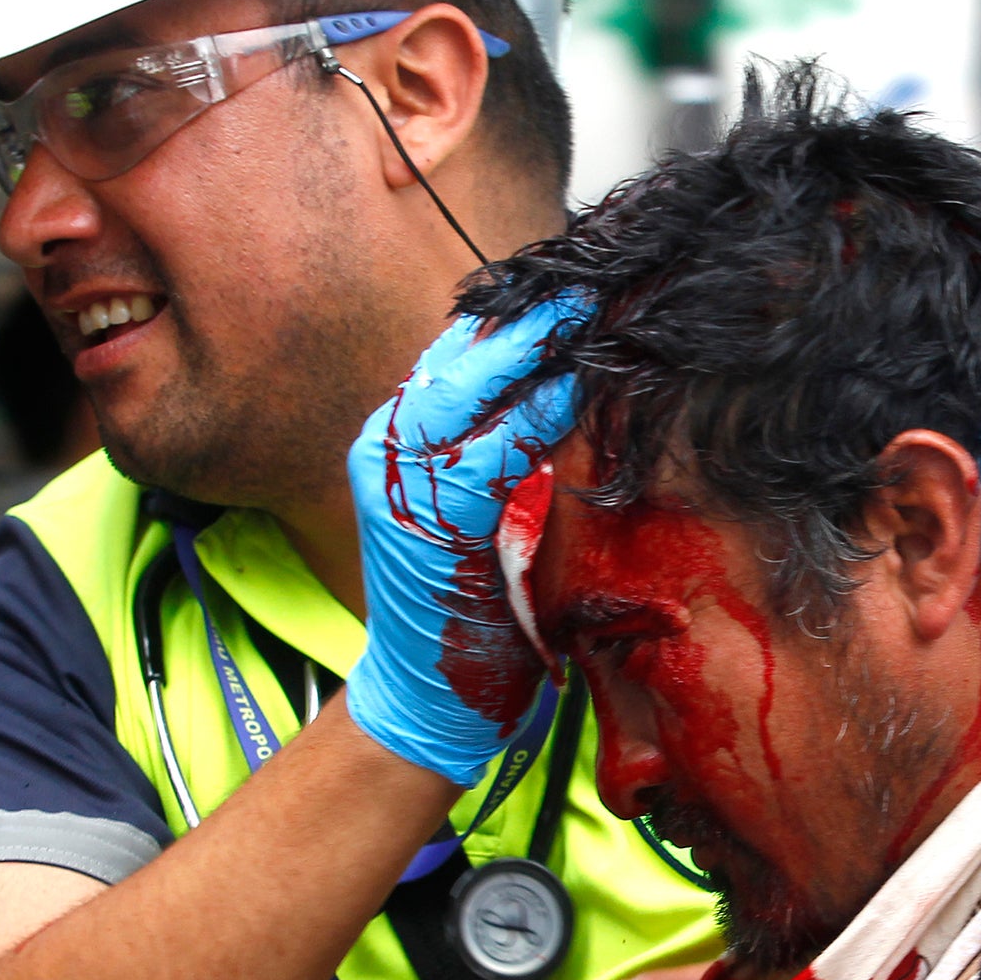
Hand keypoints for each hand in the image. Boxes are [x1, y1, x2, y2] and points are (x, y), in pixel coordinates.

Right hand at [345, 305, 575, 784]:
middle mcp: (387, 450)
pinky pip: (491, 452)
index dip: (513, 314)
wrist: (427, 701)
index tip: (569, 283)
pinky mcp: (428, 519)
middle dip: (527, 314)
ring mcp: (400, 483)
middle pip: (457, 356)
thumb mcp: (481, 513)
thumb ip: (503, 454)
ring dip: (534, 347)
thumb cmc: (467, 610)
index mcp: (396, 439)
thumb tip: (569, 387)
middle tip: (590, 278)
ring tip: (592, 309)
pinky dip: (536, 414)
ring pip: (466, 389)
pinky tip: (580, 384)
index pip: (455, 353)